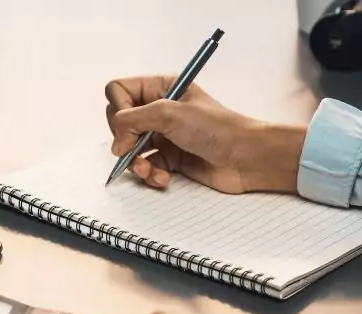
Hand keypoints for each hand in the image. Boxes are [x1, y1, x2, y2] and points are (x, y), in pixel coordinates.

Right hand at [105, 75, 305, 193]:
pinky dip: (150, 174)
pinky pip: (145, 166)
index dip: (118, 108)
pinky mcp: (169, 159)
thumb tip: (115, 142)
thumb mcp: (169, 113)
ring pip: (129, 148)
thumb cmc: (216, 127)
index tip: (127, 124)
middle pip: (119, 122)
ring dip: (135, 162)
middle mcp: (159, 109)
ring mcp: (163, 135)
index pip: (119, 90)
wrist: (246, 158)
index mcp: (160, 87)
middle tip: (132, 148)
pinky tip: (162, 177)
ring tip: (147, 169)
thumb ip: (132, 120)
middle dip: (123, 139)